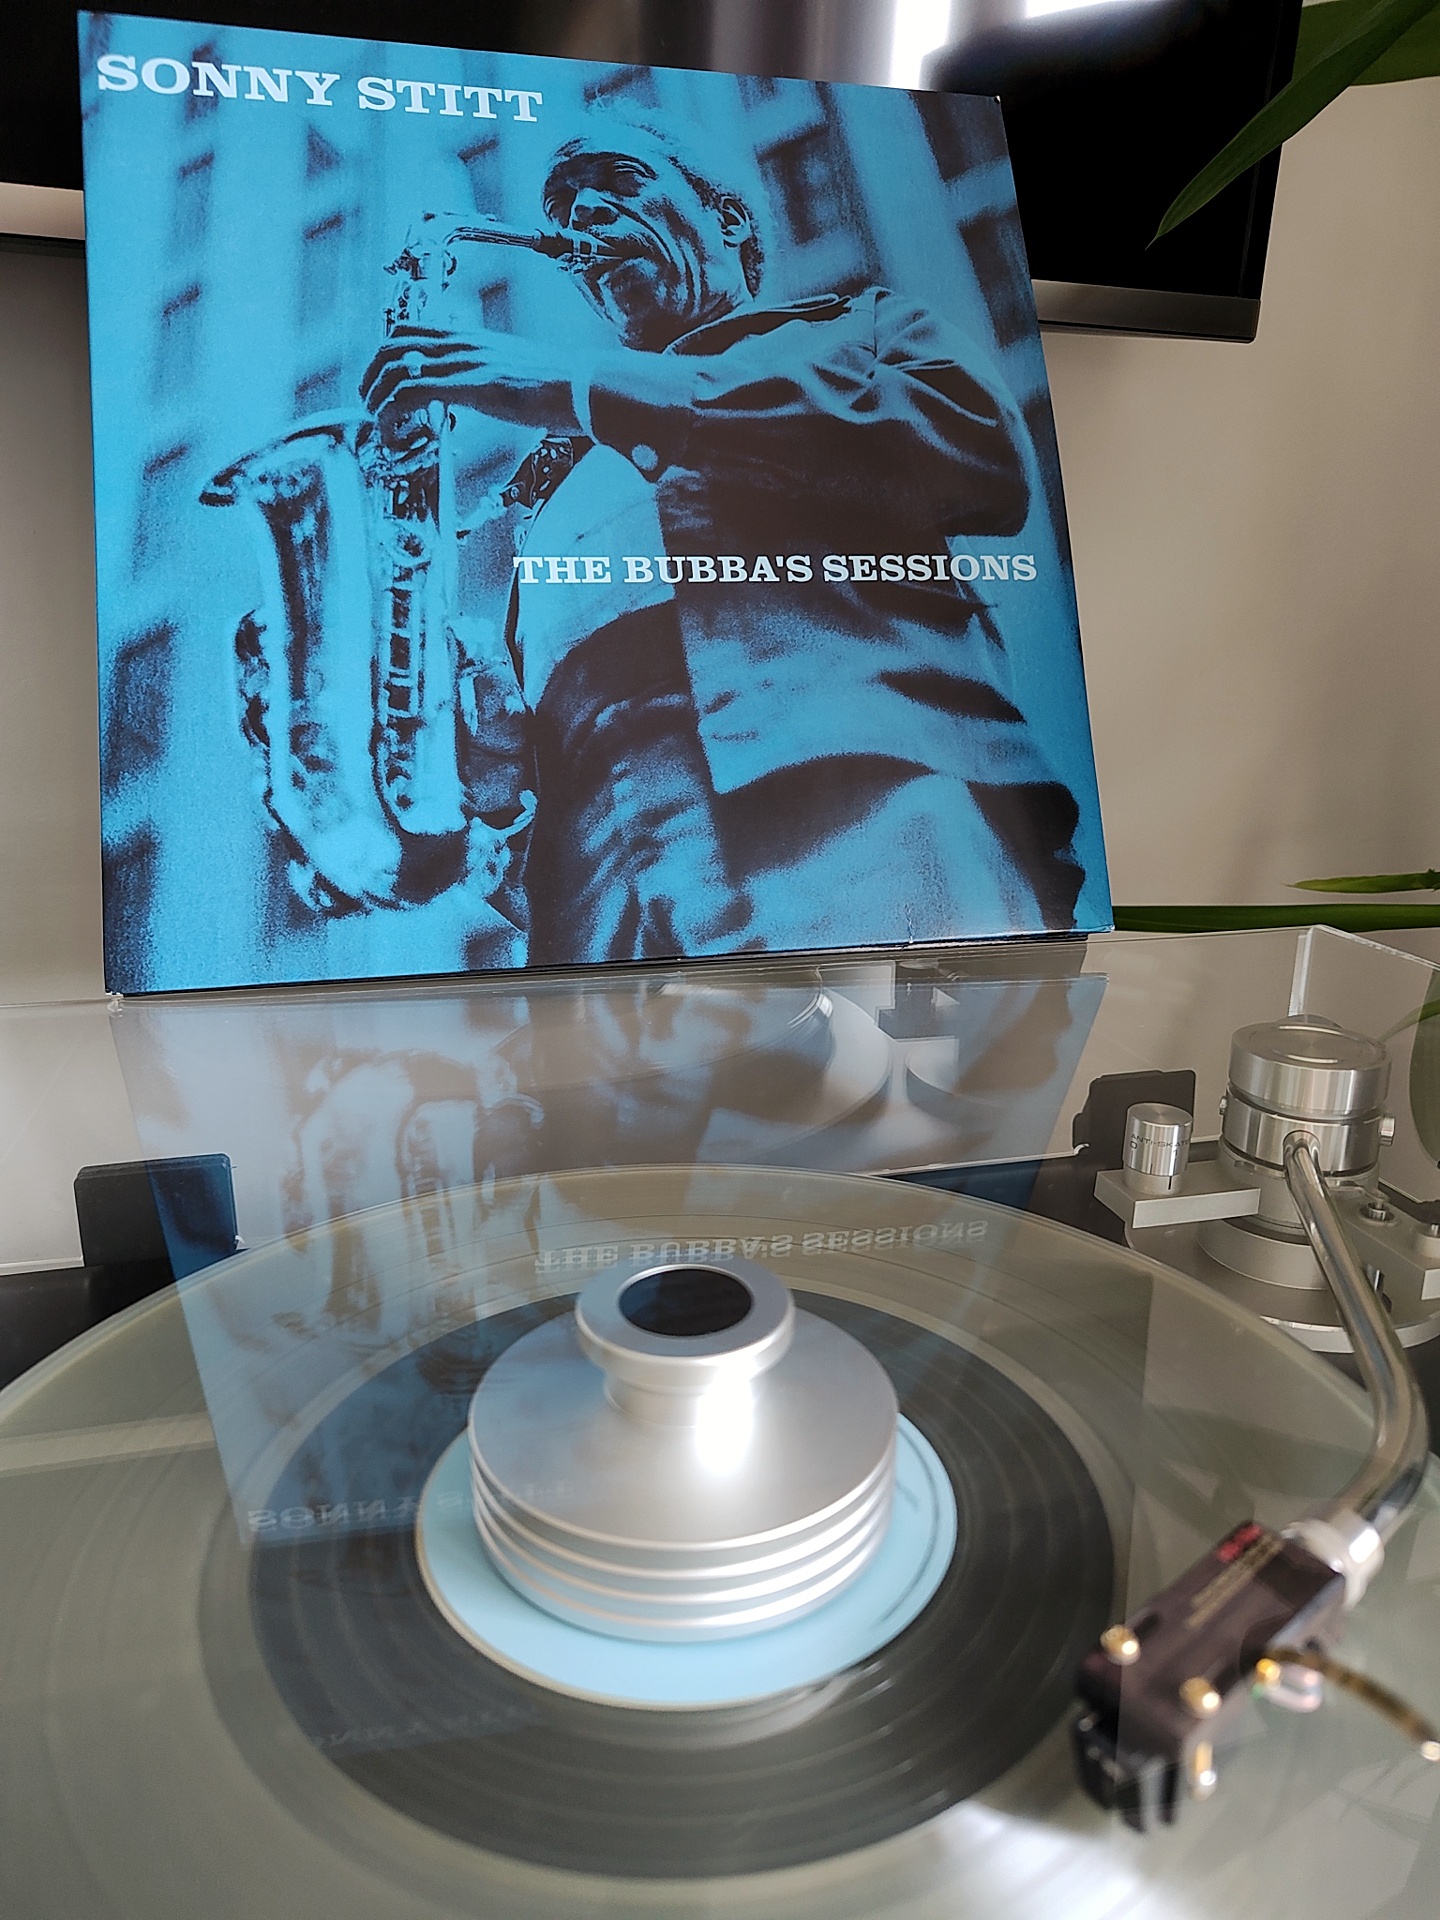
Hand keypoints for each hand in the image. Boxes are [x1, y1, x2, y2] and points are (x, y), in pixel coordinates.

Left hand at [360, 325, 582, 433]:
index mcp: (471, 338)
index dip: (384, 355)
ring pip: (394, 368)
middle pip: (392, 345)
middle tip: (369, 406)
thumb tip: (484, 394)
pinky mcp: (468, 385)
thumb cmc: (561, 386)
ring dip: (376, 398)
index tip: (380, 383)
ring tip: (379, 425)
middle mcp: (461, 343)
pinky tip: (397, 434)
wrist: (585, 387)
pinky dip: (392, 415)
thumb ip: (490, 378)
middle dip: (371, 376)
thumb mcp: (515, 373)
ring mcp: (463, 362)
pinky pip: (410, 393)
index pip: (410, 330)